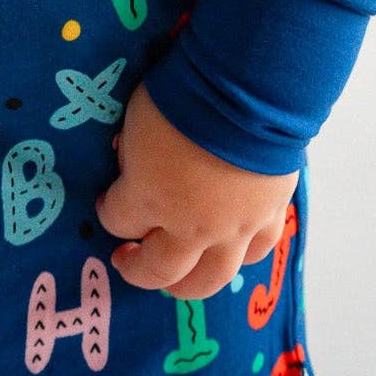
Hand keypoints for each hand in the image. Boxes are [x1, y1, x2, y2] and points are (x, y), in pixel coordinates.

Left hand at [96, 83, 297, 297]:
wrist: (247, 93)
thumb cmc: (183, 96)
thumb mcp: (138, 117)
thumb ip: (134, 150)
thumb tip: (131, 161)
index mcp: (148, 196)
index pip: (118, 220)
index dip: (109, 211)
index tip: (107, 201)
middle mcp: (189, 225)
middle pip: (159, 269)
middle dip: (138, 268)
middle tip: (128, 259)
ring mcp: (232, 228)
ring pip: (209, 278)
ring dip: (188, 283)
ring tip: (178, 278)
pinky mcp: (267, 217)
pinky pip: (256, 251)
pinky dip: (240, 254)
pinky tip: (232, 249)